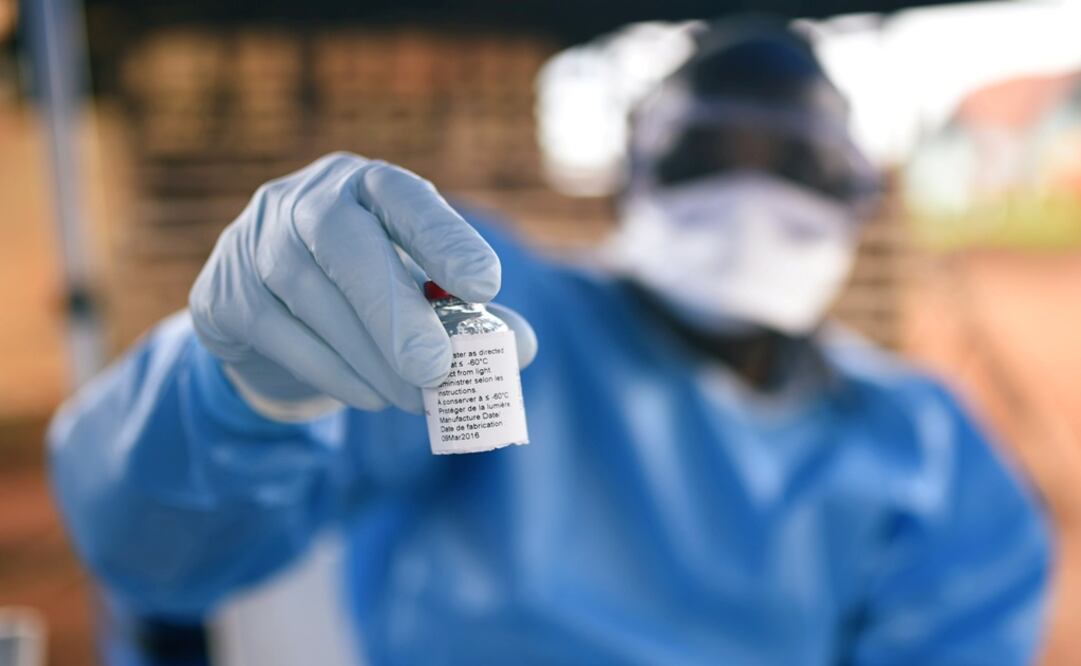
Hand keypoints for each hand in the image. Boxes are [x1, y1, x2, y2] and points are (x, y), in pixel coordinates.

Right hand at [189, 153, 535, 420]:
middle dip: (394, 309)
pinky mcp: (221, 293)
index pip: (405, 196)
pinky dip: (330, 371)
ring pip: (308, 295)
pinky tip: (370, 397)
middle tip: (437, 370)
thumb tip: (520, 349)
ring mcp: (252, 241)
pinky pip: (276, 333)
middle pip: (343, 241)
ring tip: (417, 400)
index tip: (488, 285)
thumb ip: (468, 317)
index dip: (444, 237)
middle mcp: (304, 199)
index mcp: (366, 184)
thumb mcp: (420, 296)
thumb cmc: (367, 296)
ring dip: (369, 357)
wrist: (272, 317)